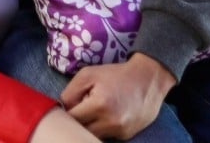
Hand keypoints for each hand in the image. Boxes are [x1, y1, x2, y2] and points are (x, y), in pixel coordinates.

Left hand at [61, 53, 175, 139]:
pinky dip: (101, 129)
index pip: (71, 119)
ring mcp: (120, 132)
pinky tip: (104, 116)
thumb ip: (70, 92)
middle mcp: (111, 122)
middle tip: (78, 109)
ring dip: (88, 126)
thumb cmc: (115, 75)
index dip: (66, 113)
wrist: (148, 80)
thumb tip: (61, 109)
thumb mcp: (88, 74)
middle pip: (80, 130)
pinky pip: (105, 136)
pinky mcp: (126, 136)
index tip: (66, 107)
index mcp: (99, 105)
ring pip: (91, 135)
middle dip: (76, 121)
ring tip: (92, 112)